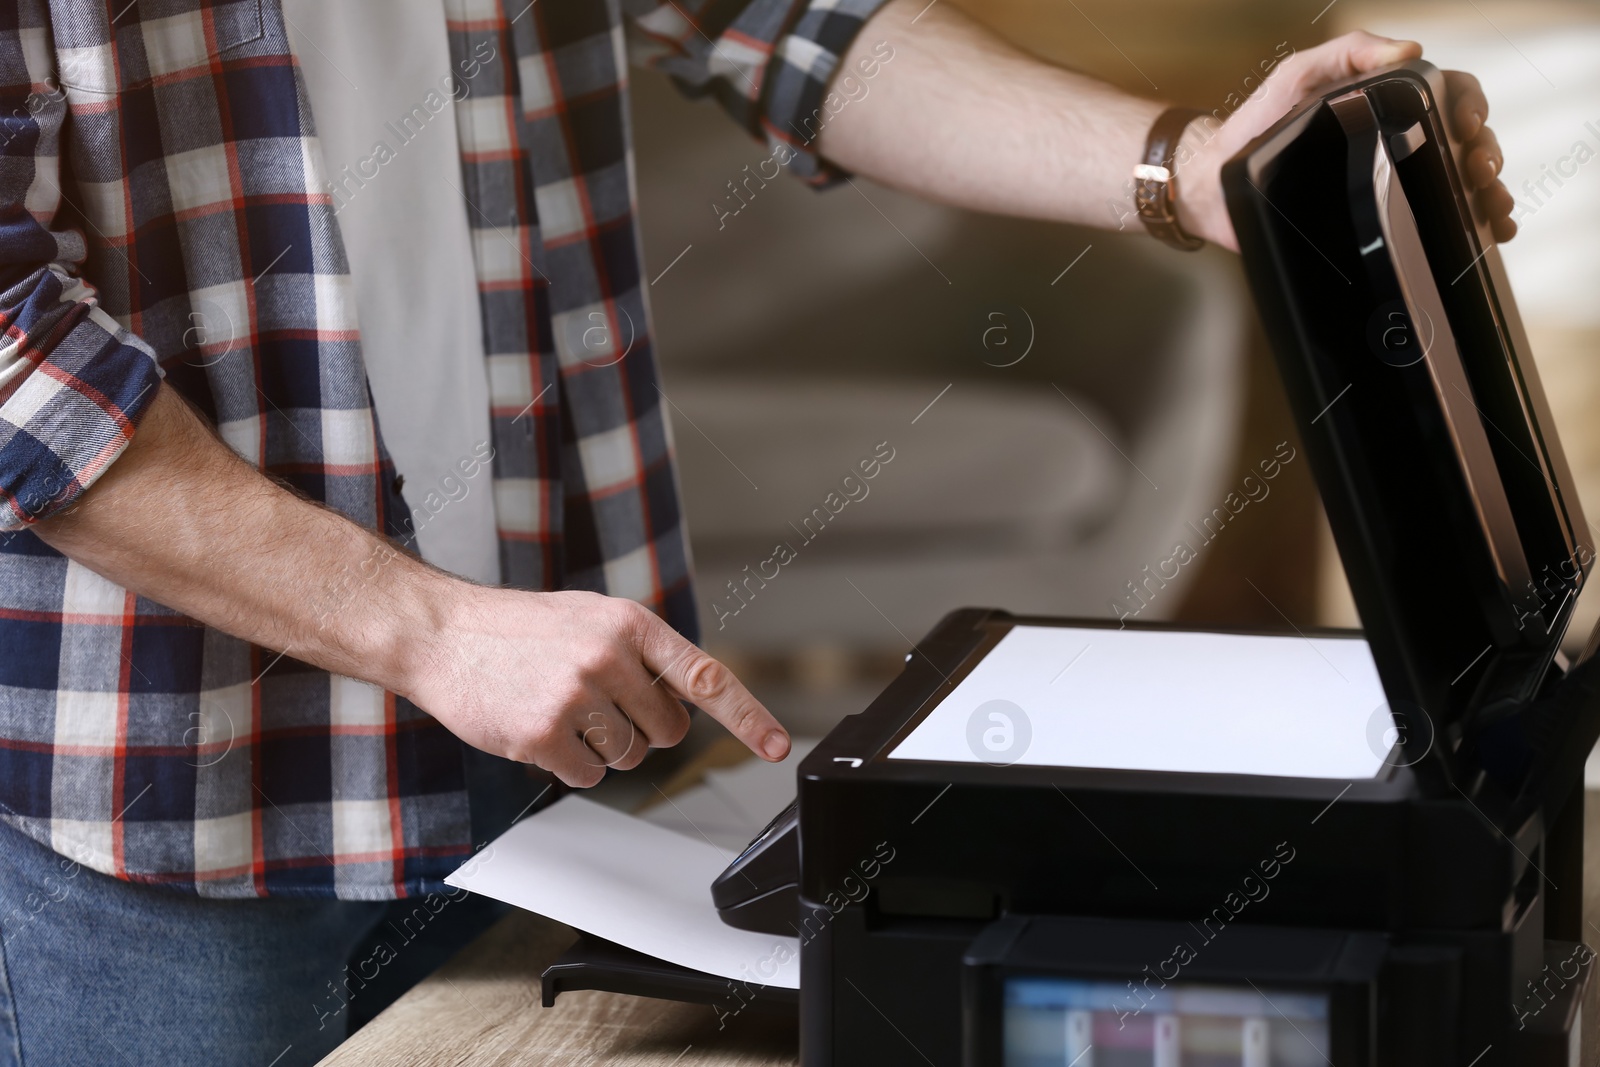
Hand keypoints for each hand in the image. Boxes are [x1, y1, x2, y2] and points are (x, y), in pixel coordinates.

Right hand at [404, 586, 790, 786]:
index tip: (779, 747)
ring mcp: (577, 697)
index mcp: (631, 624)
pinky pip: (588, 775)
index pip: (706, 677)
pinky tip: (540, 729)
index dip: (749, 716)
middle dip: (641, 729)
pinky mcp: (544, 735)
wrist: (443, 633)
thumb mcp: (592, 617)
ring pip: (628, 757)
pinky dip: (570, 763)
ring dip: (600, 746)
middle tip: (599, 704)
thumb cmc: (521, 628)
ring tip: (560, 707)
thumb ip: (641, 651)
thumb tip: (688, 697)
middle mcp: (610, 658)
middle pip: (668, 731)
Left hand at [1175, 31, 1515, 249]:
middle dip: (1485, 157)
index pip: (1450, 97)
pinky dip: (1466, 231)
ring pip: (1454, 187)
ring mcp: (1387, 185)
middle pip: (1463, 145)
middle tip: (1480, 172)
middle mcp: (1395, 144)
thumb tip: (1409, 49)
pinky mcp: (1374, 224)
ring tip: (1492, 210)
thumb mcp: (1297, 76)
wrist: (1213, 185)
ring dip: (1486, 196)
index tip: (1468, 128)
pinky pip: (1428, 227)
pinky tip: (1488, 238)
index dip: (1471, 109)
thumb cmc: (1254, 125)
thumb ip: (1347, 53)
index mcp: (1387, 106)